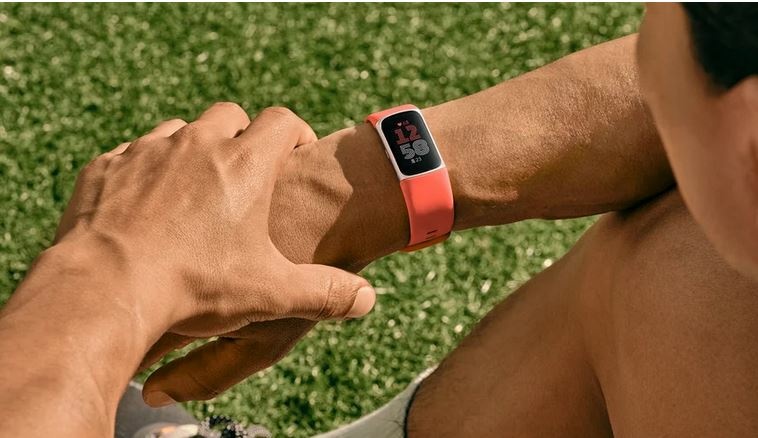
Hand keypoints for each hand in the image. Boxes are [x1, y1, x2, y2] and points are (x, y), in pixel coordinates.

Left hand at [54, 103, 376, 404]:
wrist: (105, 289)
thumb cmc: (194, 288)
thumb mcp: (270, 295)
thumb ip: (325, 294)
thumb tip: (368, 299)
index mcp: (244, 165)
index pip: (282, 122)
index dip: (295, 133)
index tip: (295, 153)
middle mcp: (196, 144)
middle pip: (227, 115)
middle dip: (240, 135)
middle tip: (244, 172)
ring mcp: (147, 151)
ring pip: (178, 131)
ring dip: (192, 150)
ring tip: (195, 189)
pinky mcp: (106, 168)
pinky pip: (132, 154)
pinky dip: (146, 169)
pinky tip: (147, 205)